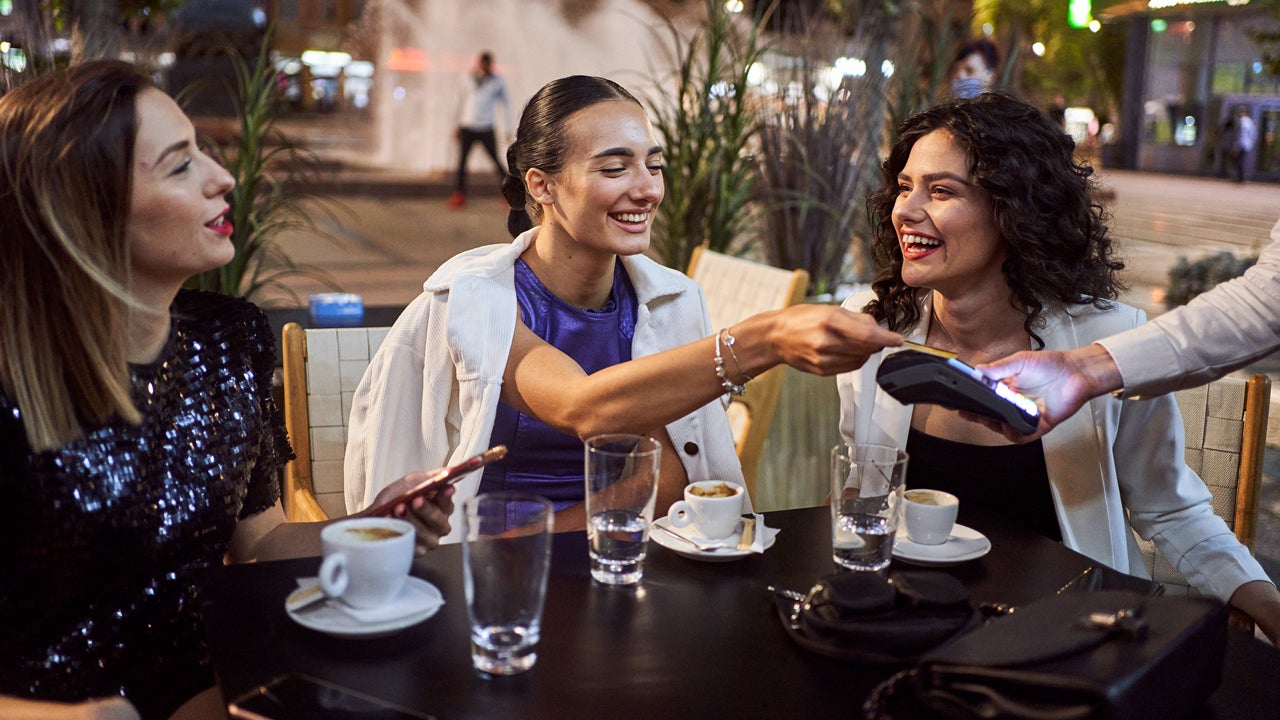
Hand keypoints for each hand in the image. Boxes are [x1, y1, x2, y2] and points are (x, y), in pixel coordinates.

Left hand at [368, 472, 455, 553]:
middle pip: (439, 521)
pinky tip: (390, 522)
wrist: (375, 517)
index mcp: (442, 508)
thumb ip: (427, 478)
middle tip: (416, 499)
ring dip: (410, 520)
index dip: (447, 496)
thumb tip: (444, 472)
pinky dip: (400, 532)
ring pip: (424, 534)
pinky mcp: (416, 552)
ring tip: (397, 509)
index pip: (449, 502)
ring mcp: (429, 541)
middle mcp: (439, 526)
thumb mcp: (410, 483)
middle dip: (426, 509)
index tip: (445, 488)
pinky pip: (411, 545)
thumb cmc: (395, 499)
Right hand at [763, 305, 903, 375]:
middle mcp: (826, 342)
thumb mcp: (829, 309)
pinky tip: (847, 350)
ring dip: (866, 351)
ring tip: (854, 340)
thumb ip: (857, 320)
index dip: (886, 339)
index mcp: (829, 321)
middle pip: (866, 348)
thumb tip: (880, 330)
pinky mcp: (822, 371)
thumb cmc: (802, 318)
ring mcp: (823, 359)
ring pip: (860, 359)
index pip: (867, 335)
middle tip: (874, 334)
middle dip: (876, 342)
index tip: (899, 340)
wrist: (775, 336)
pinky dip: (855, 359)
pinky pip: (849, 367)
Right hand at [975, 344, 1122, 441]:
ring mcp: (1025, 415)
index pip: (984, 399)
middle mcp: (1014, 403)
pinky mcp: (1038, 425)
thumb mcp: (1020, 360)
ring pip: (1003, 428)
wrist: (1075, 372)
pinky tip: (1009, 426)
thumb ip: (998, 367)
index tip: (960, 403)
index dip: (972, 402)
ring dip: (995, 425)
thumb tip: (977, 371)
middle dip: (978, 416)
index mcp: (1006, 388)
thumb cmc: (1052, 364)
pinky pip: (1022, 435)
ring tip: (990, 417)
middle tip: (969, 412)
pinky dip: (1014, 434)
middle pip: (990, 415)